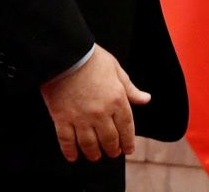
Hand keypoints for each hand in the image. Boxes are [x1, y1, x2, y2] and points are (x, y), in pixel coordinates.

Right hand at [39, 44, 150, 162]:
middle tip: (111, 152)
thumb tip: (146, 99)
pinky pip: (66, 140)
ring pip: (89, 145)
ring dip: (93, 153)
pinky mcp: (62, 117)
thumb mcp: (115, 69)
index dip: (128, 142)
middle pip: (109, 141)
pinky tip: (72, 156)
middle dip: (112, 150)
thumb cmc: (91, 58)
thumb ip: (130, 88)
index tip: (128, 149)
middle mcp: (101, 114)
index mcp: (117, 101)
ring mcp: (80, 118)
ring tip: (94, 155)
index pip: (127, 129)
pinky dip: (69, 151)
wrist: (65, 52)